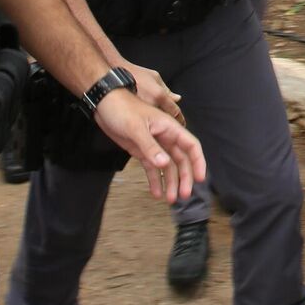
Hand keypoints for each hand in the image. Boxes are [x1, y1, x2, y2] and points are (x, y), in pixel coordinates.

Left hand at [95, 88, 205, 203]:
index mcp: (169, 128)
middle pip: (181, 160)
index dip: (198, 162)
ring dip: (170, 182)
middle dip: (183, 178)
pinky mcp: (141, 151)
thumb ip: (150, 147)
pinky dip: (154, 180)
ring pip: (167, 166)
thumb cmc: (122, 109)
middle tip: (183, 195)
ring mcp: (153, 145)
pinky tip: (155, 192)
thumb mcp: (136, 128)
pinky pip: (151, 168)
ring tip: (170, 198)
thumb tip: (164, 164)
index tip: (199, 179)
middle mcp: (165, 137)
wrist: (104, 105)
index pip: (191, 146)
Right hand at [117, 62, 183, 122]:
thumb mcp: (154, 76)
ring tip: (158, 127)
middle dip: (170, 123)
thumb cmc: (132, 73)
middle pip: (166, 120)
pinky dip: (147, 127)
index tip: (181, 122)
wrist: (111, 78)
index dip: (180, 119)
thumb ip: (167, 89)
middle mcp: (151, 106)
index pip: (175, 112)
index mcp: (159, 95)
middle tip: (171, 126)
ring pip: (155, 125)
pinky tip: (145, 126)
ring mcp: (141, 113)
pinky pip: (143, 126)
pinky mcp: (131, 118)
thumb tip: (177, 98)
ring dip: (158, 127)